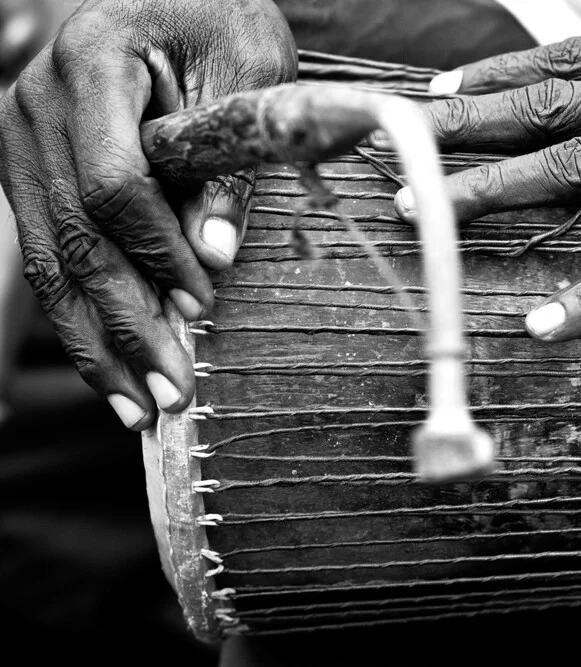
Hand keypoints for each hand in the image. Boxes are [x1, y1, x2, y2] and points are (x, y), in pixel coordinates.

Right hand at [0, 0, 294, 429]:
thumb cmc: (216, 19)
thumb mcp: (248, 69)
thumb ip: (230, 160)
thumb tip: (217, 257)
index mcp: (92, 63)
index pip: (114, 183)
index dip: (158, 252)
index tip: (205, 302)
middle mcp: (35, 104)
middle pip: (75, 235)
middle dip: (126, 320)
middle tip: (173, 389)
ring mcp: (22, 140)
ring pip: (51, 260)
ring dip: (97, 341)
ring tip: (139, 406)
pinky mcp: (30, 171)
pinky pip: (49, 255)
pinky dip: (81, 317)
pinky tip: (110, 369)